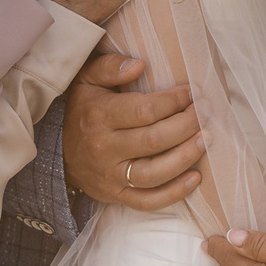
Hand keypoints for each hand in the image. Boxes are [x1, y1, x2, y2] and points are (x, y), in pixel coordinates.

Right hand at [63, 51, 204, 208]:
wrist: (58, 151)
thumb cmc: (83, 108)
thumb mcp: (87, 79)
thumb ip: (110, 66)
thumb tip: (140, 65)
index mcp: (99, 116)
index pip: (145, 110)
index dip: (174, 101)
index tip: (193, 92)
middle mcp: (104, 148)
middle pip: (154, 140)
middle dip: (187, 125)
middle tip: (206, 112)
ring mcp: (111, 176)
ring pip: (154, 173)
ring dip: (185, 157)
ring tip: (206, 139)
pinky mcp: (116, 196)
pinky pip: (147, 201)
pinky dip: (174, 193)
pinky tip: (195, 178)